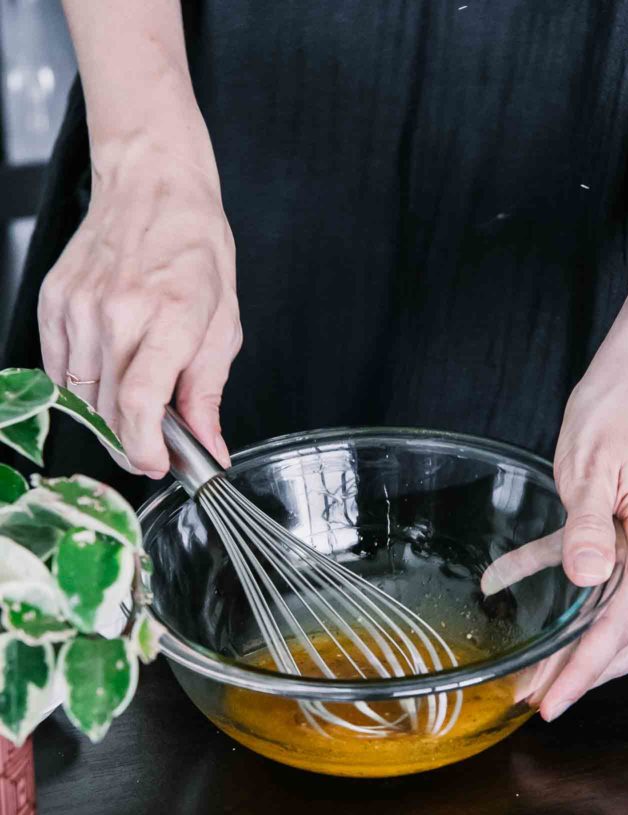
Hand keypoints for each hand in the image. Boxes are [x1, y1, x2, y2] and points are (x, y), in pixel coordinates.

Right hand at [38, 125, 240, 476]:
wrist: (151, 185)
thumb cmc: (193, 247)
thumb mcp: (221, 323)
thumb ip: (207, 392)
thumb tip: (210, 448)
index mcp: (169, 316)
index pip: (139, 402)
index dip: (144, 448)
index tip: (156, 464)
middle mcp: (116, 312)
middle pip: (108, 410)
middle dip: (131, 442)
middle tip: (153, 447)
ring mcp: (78, 307)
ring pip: (79, 396)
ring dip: (105, 419)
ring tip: (133, 410)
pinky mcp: (53, 302)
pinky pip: (57, 370)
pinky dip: (80, 389)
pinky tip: (105, 381)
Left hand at [483, 289, 627, 719]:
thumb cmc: (621, 407)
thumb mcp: (597, 465)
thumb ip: (590, 525)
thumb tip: (586, 579)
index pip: (618, 626)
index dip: (583, 671)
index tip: (550, 703)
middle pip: (616, 633)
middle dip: (576, 672)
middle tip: (532, 699)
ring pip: (599, 610)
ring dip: (564, 640)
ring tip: (523, 666)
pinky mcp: (610, 525)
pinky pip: (575, 563)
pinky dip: (541, 575)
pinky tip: (502, 580)